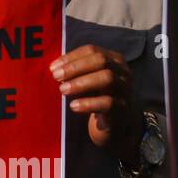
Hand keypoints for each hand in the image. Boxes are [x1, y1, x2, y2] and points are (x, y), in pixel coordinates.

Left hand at [50, 45, 138, 162]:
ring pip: (107, 78)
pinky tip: (73, 106)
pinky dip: (88, 103)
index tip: (52, 67)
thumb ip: (74, 71)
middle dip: (75, 67)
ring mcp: (125, 90)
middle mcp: (123, 72)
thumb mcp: (87, 80)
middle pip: (101, 61)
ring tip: (63, 90)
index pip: (92, 50)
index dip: (71, 57)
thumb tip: (53, 67)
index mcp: (114, 60)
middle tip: (56, 76)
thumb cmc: (95, 97)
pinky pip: (108, 103)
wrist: (113, 126)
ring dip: (81, 83)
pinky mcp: (123, 109)